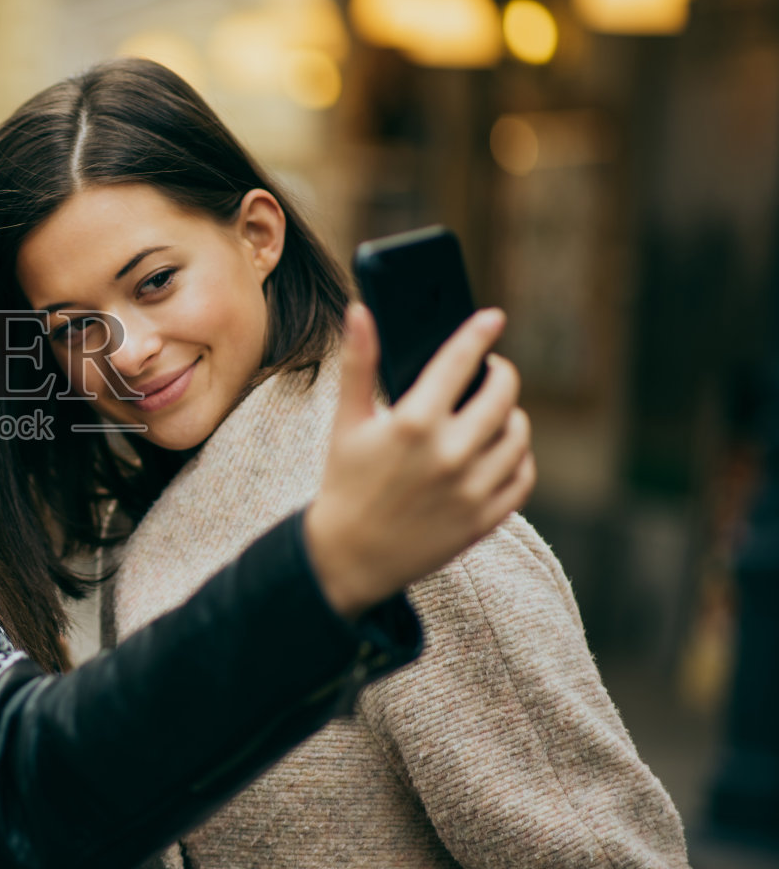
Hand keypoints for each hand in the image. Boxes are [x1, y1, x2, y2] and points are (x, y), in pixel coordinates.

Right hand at [304, 304, 535, 618]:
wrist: (348, 557)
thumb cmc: (345, 482)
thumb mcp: (346, 422)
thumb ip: (358, 363)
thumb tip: (359, 311)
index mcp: (412, 424)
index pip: (458, 362)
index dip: (478, 334)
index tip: (493, 317)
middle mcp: (448, 454)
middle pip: (501, 396)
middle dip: (500, 375)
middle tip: (491, 371)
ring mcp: (470, 489)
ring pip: (517, 436)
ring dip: (512, 416)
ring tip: (496, 411)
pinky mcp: (483, 519)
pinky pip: (522, 478)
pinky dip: (519, 458)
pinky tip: (502, 450)